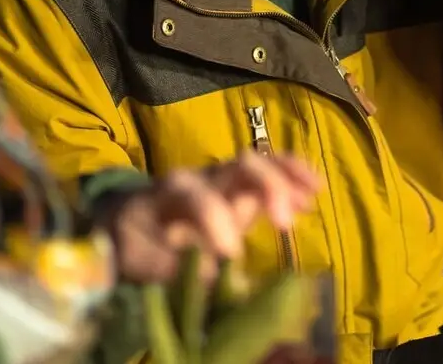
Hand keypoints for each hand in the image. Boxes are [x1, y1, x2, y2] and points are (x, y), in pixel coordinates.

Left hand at [105, 152, 320, 283]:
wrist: (127, 222)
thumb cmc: (136, 242)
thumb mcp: (141, 259)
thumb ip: (172, 267)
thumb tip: (213, 277)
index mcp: (171, 193)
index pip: (198, 197)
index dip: (216, 219)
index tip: (231, 253)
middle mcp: (201, 177)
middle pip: (237, 167)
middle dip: (265, 188)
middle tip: (285, 224)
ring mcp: (222, 178)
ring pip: (258, 164)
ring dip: (287, 178)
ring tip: (312, 196)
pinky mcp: (239, 187)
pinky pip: (269, 171)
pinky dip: (292, 176)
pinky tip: (315, 190)